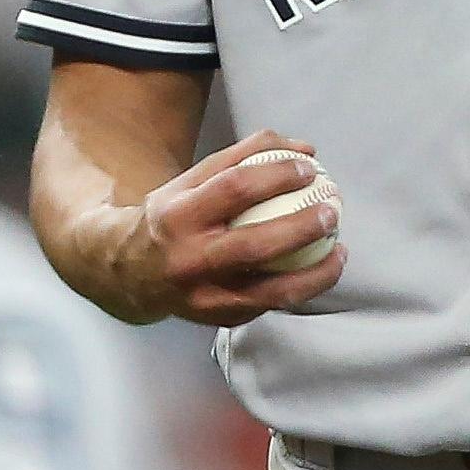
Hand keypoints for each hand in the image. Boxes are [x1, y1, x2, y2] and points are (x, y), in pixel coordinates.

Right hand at [119, 132, 344, 326]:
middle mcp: (188, 259)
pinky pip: (267, 305)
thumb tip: (306, 149)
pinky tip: (320, 271)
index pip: (234, 189)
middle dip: (302, 227)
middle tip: (333, 210)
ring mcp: (202, 297)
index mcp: (178, 216)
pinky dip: (299, 289)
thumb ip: (246, 158)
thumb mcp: (193, 180)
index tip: (309, 168)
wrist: (128, 274)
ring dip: (314, 273)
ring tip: (340, 251)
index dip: (277, 175)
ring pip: (269, 292)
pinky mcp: (217, 320)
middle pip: (254, 245)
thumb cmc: (173, 218)